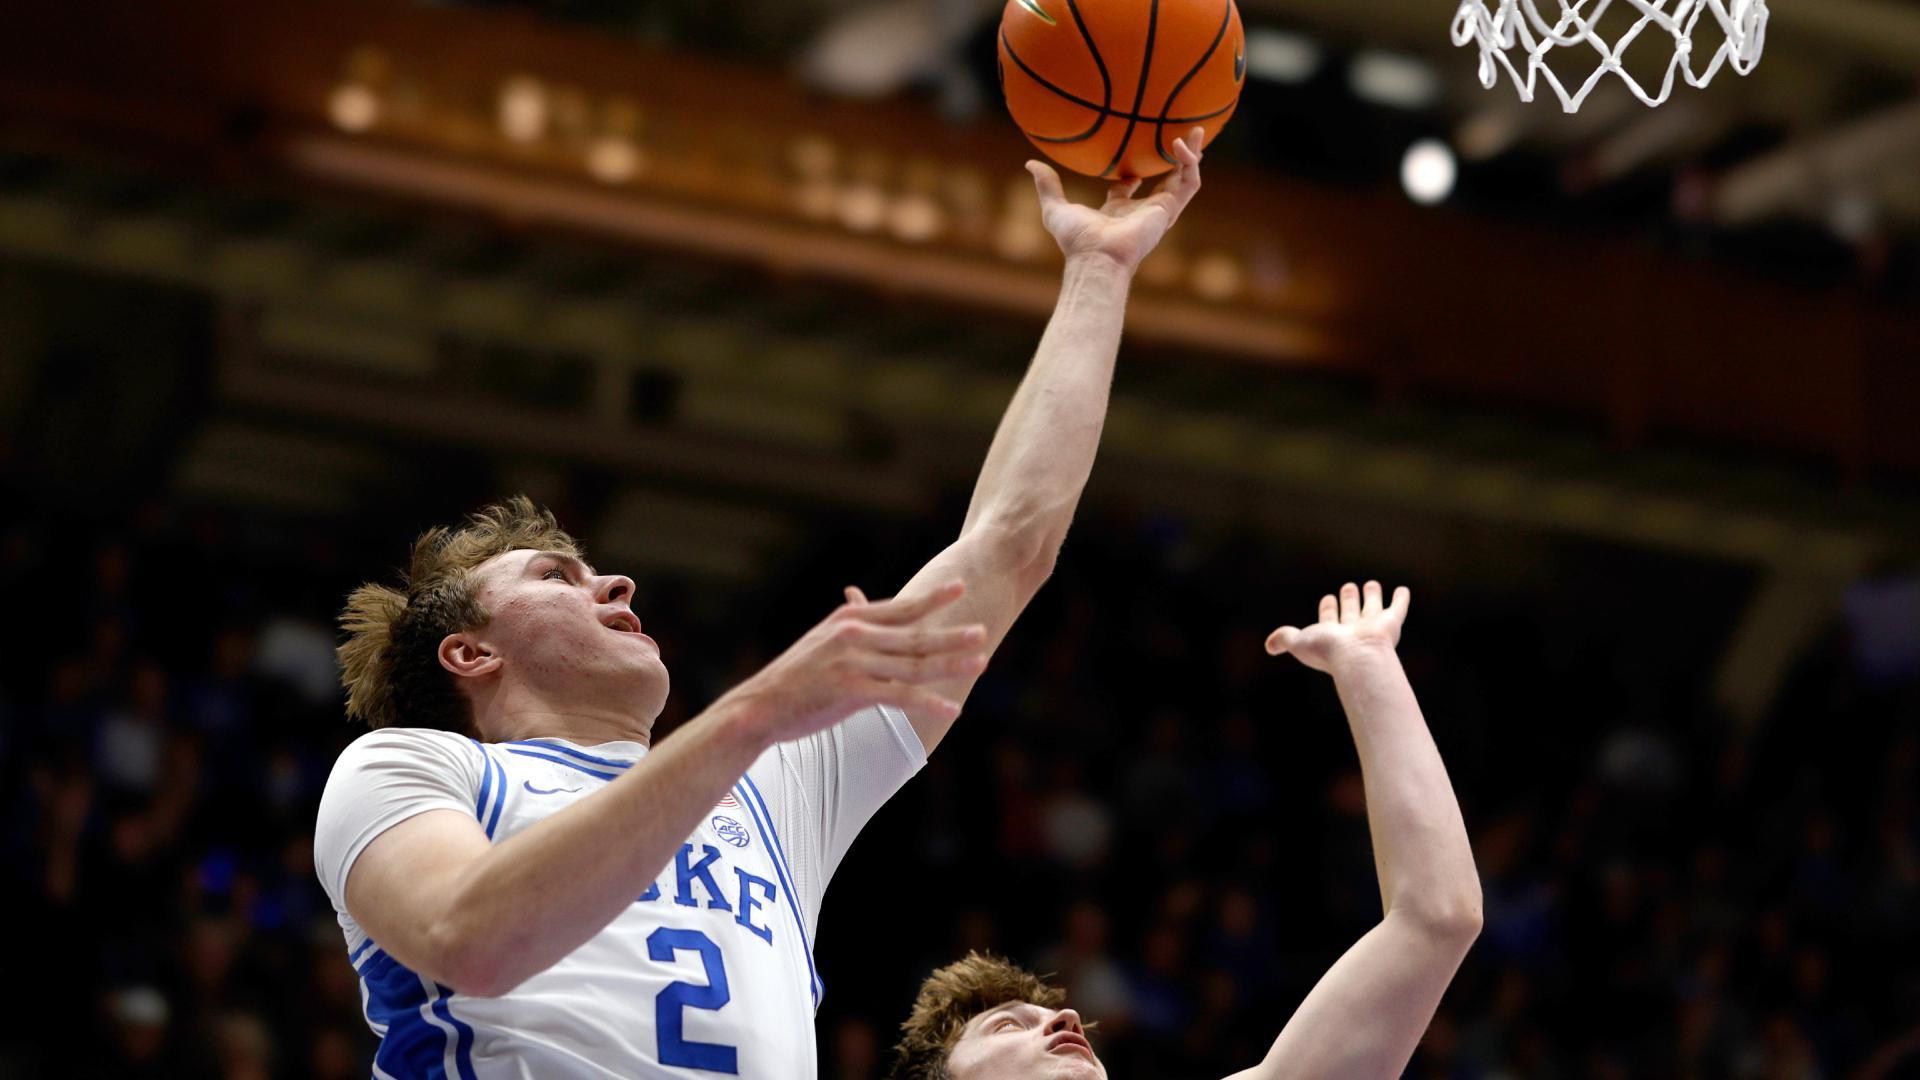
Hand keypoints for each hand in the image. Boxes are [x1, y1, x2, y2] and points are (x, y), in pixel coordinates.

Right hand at [724, 581, 986, 743]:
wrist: (759, 706)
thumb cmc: (792, 677)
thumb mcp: (819, 640)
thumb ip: (847, 622)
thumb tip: (856, 597)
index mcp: (849, 621)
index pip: (900, 607)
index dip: (932, 599)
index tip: (960, 588)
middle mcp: (855, 636)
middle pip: (914, 636)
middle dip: (952, 635)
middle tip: (982, 632)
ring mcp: (854, 663)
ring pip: (914, 664)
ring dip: (950, 665)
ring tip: (980, 663)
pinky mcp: (852, 691)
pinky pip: (900, 696)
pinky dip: (928, 703)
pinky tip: (951, 709)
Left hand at [1027, 126, 1204, 271]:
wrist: (1097, 255)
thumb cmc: (1077, 240)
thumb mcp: (1056, 208)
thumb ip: (1047, 186)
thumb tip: (1030, 163)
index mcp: (1118, 211)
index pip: (1129, 188)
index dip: (1130, 173)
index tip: (1129, 155)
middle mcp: (1142, 210)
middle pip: (1164, 180)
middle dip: (1174, 159)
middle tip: (1179, 135)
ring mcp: (1159, 210)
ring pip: (1185, 177)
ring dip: (1193, 154)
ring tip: (1199, 129)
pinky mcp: (1169, 209)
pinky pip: (1188, 181)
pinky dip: (1189, 162)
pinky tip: (1181, 143)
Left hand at [1265, 581, 1409, 673]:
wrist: (1358, 657)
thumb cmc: (1328, 651)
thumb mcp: (1299, 642)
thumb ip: (1284, 639)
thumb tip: (1269, 646)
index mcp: (1333, 636)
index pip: (1330, 619)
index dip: (1328, 609)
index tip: (1328, 598)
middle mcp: (1354, 631)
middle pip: (1352, 612)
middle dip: (1350, 600)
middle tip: (1348, 587)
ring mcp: (1374, 627)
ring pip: (1373, 607)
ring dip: (1372, 596)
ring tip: (1371, 584)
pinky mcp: (1391, 622)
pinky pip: (1398, 607)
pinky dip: (1401, 598)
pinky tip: (1403, 589)